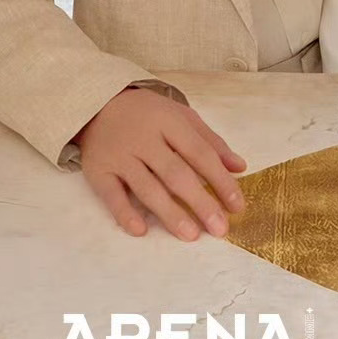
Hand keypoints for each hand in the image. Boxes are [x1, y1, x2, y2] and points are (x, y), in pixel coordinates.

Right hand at [75, 86, 247, 240]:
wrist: (97, 103)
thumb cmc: (148, 114)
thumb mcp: (181, 116)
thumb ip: (210, 141)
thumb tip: (240, 167)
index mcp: (169, 121)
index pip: (199, 153)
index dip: (220, 180)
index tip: (237, 206)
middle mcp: (144, 138)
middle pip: (175, 173)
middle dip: (200, 202)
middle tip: (219, 229)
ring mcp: (120, 155)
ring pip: (147, 187)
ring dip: (169, 213)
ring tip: (191, 235)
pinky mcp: (98, 170)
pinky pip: (111, 195)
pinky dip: (125, 213)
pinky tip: (141, 230)